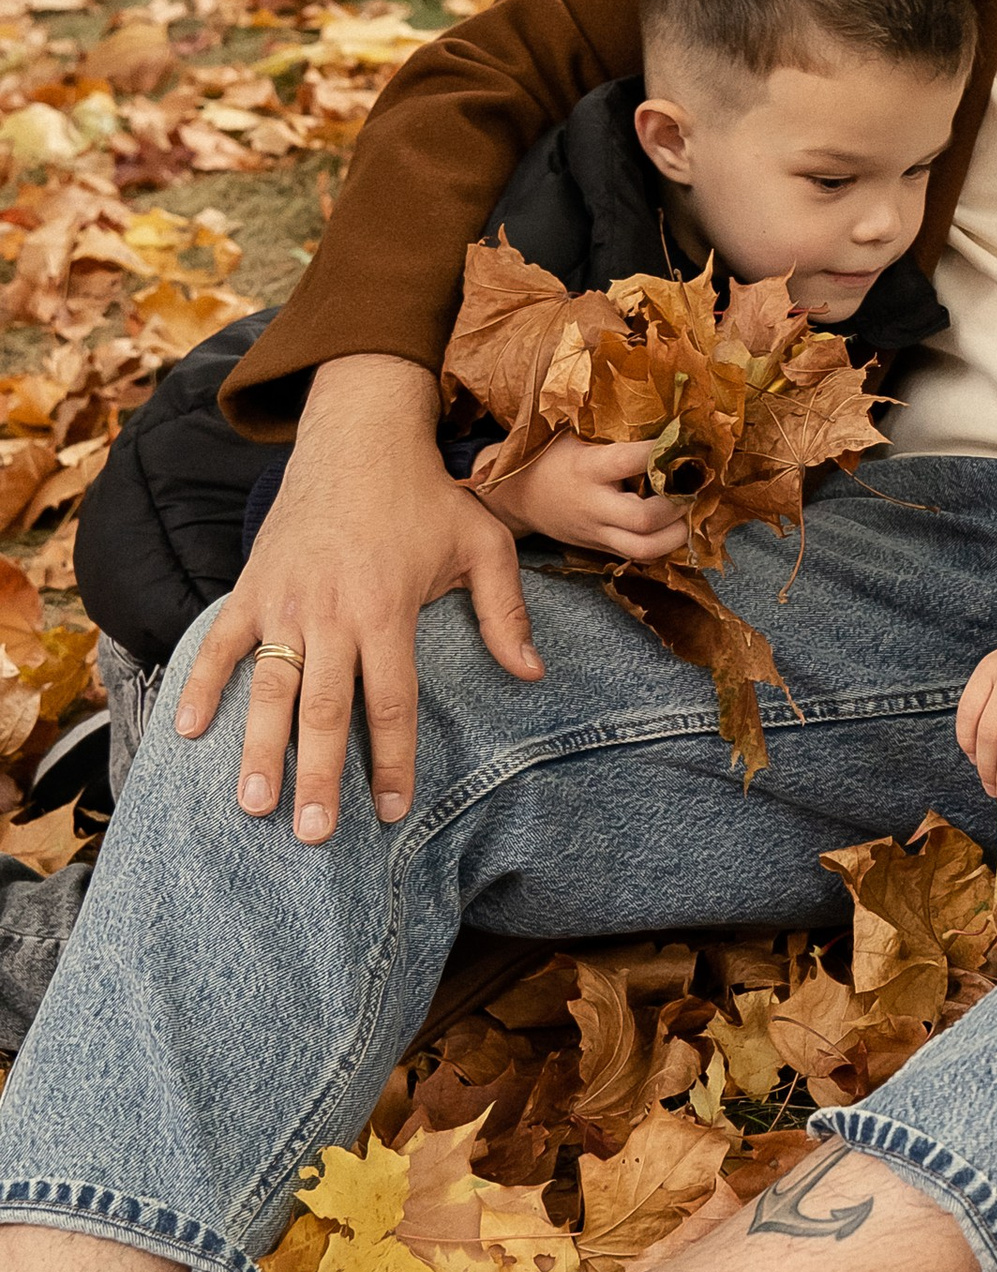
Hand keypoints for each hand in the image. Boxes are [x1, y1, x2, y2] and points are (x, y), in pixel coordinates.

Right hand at [172, 354, 544, 840]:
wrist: (360, 436)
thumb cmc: (427, 496)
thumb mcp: (485, 544)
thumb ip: (507, 612)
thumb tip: (533, 675)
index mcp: (387, 608)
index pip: (389, 701)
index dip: (389, 760)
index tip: (389, 810)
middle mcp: (331, 611)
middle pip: (322, 709)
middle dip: (316, 777)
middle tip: (313, 835)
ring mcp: (284, 600)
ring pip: (268, 687)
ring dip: (258, 749)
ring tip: (254, 806)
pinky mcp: (251, 586)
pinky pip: (221, 643)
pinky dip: (201, 684)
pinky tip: (187, 732)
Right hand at [473, 432, 695, 565]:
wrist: (517, 496)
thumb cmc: (550, 454)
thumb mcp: (571, 432)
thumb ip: (609, 423)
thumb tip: (655, 392)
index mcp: (586, 469)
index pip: (628, 461)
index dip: (661, 451)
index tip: (686, 437)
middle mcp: (593, 506)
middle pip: (643, 520)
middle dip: (678, 504)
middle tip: (695, 484)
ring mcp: (597, 533)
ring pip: (645, 549)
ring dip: (677, 534)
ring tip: (690, 510)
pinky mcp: (602, 548)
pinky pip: (640, 557)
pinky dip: (664, 545)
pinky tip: (676, 524)